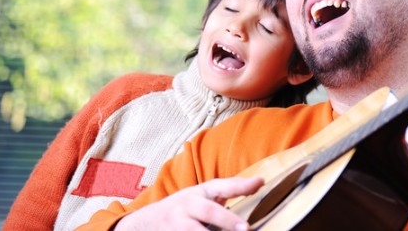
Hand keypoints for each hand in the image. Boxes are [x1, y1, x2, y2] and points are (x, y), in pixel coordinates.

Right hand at [115, 176, 263, 230]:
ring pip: (195, 230)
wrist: (145, 223)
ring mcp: (176, 224)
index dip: (242, 184)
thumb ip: (229, 189)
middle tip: (246, 228)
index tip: (261, 182)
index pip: (223, 185)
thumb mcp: (203, 195)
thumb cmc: (184, 208)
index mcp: (199, 193)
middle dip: (227, 219)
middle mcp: (188, 206)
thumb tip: (261, 182)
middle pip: (209, 211)